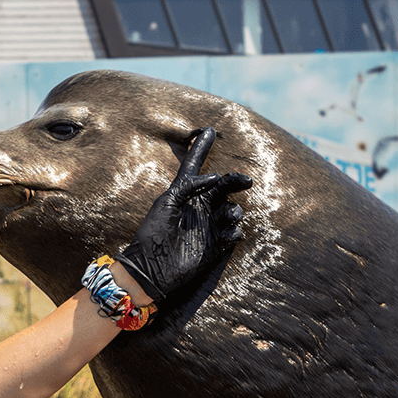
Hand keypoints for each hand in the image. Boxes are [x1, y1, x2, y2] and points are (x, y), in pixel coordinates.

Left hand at [116, 128, 250, 301]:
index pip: (194, 166)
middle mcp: (200, 207)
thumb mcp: (166, 204)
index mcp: (185, 194)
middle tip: (246, 181)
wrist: (151, 268)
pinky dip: (235, 231)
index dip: (201, 148)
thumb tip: (214, 176)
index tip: (210, 130)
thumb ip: (188, 187)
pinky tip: (229, 233)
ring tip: (230, 214)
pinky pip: (233, 233)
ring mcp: (209, 225)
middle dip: (236, 181)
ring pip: (232, 210)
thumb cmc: (152, 234)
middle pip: (223, 187)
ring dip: (235, 210)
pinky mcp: (215, 245)